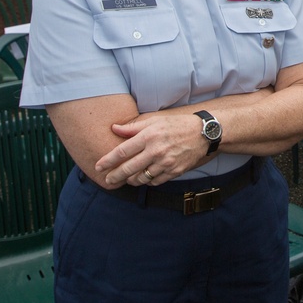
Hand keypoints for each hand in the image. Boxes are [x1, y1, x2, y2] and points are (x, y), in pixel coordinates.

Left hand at [95, 113, 209, 186]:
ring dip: (130, 180)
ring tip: (126, 179)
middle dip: (114, 176)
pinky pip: (154, 182)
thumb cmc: (177, 125)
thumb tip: (114, 128)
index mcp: (149, 136)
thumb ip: (133, 127)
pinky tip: (143, 178)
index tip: (98, 167)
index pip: (122, 151)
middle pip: (128, 169)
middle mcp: (156, 151)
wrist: (204, 133)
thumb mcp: (155, 120)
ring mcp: (165, 163)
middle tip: (108, 180)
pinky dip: (146, 181)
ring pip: (140, 178)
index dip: (108, 161)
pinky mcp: (174, 171)